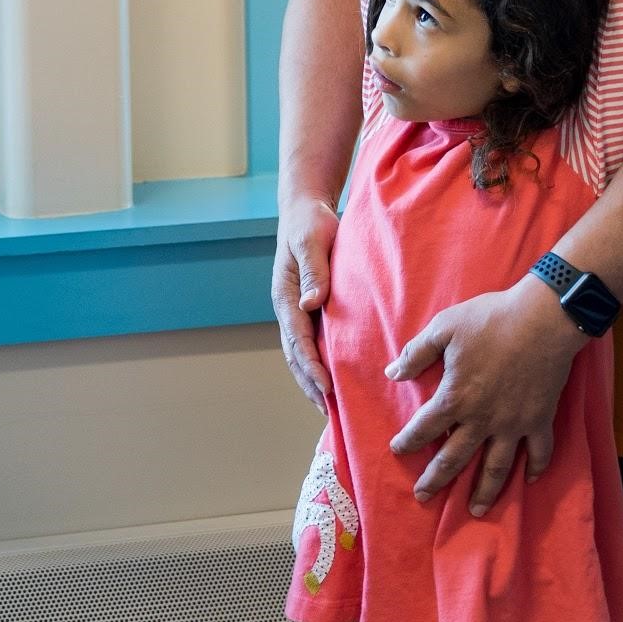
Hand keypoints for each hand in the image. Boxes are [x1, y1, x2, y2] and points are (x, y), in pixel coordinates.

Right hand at [273, 194, 338, 401]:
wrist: (306, 210)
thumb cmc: (310, 223)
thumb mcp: (312, 240)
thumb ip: (313, 271)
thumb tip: (312, 303)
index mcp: (285, 295)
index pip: (297, 338)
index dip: (311, 364)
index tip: (326, 387)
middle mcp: (289, 308)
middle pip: (296, 355)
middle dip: (310, 384)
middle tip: (329, 411)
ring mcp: (299, 311)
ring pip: (302, 353)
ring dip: (313, 380)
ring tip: (331, 408)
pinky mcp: (312, 310)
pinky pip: (316, 342)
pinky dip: (322, 365)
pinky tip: (337, 380)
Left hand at [386, 277, 583, 513]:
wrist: (542, 319)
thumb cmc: (490, 319)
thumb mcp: (444, 328)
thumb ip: (416, 353)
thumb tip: (392, 373)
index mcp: (456, 398)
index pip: (424, 428)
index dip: (408, 441)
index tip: (397, 450)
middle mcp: (483, 419)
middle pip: (455, 457)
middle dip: (436, 479)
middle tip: (422, 496)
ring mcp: (514, 423)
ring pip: (497, 467)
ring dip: (485, 491)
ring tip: (475, 510)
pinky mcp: (540, 419)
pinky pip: (539, 451)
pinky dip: (536, 467)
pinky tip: (530, 480)